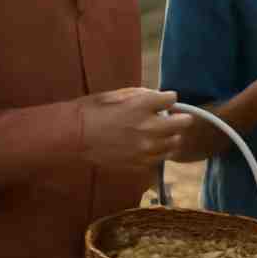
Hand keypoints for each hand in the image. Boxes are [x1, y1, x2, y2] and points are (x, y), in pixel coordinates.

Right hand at [78, 88, 192, 169]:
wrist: (73, 137)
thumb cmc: (92, 111)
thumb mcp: (117, 94)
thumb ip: (141, 95)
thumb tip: (157, 97)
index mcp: (143, 105)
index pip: (172, 99)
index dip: (168, 98)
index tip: (164, 101)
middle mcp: (149, 127)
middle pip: (183, 123)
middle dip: (180, 118)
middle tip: (173, 118)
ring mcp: (146, 148)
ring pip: (175, 143)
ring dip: (171, 137)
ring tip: (161, 135)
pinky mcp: (140, 163)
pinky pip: (160, 159)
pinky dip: (158, 153)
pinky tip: (149, 148)